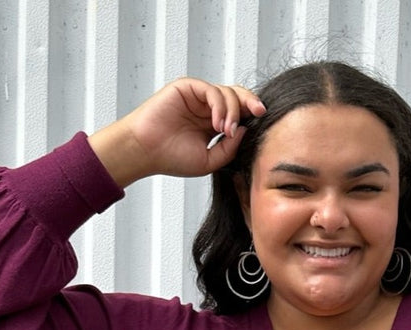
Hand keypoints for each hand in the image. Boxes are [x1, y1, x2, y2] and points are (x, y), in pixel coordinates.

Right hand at [90, 78, 265, 185]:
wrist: (146, 152)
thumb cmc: (172, 158)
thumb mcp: (210, 160)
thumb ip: (230, 148)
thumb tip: (247, 130)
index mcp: (213, 124)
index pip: (239, 113)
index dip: (252, 114)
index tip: (263, 121)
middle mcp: (207, 108)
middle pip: (237, 97)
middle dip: (251, 103)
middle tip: (259, 113)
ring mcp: (197, 97)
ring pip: (227, 93)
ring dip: (232, 111)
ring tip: (225, 131)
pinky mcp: (187, 88)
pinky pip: (211, 90)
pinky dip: (220, 105)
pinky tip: (218, 123)